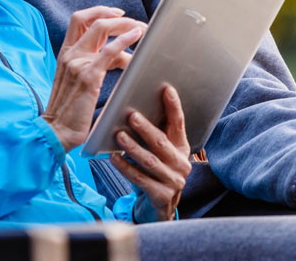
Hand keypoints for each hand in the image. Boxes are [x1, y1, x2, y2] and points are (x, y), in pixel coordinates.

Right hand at [42, 6, 145, 149]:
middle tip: (135, 22)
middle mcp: (69, 54)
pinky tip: (137, 36)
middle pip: (91, 19)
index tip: (118, 14)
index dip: (99, 12)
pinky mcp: (88, 75)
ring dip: (125, 25)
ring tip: (142, 30)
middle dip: (116, 16)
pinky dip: (125, 39)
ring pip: (101, 28)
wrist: (57, 131)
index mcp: (65, 53)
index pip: (79, 20)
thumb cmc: (70, 111)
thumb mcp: (77, 80)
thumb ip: (93, 64)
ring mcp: (77, 63)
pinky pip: (109, 50)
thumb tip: (120, 55)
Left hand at [110, 84, 189, 221]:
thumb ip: (154, 133)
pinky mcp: (162, 196)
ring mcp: (174, 181)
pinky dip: (126, 167)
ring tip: (118, 136)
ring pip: (150, 161)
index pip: (179, 123)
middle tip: (131, 115)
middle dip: (146, 128)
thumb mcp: (159, 152)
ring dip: (133, 147)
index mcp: (182, 148)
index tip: (166, 89)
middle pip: (162, 143)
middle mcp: (181, 164)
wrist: (160, 207)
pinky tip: (113, 158)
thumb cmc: (155, 171)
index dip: (173, 106)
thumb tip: (134, 108)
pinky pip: (140, 179)